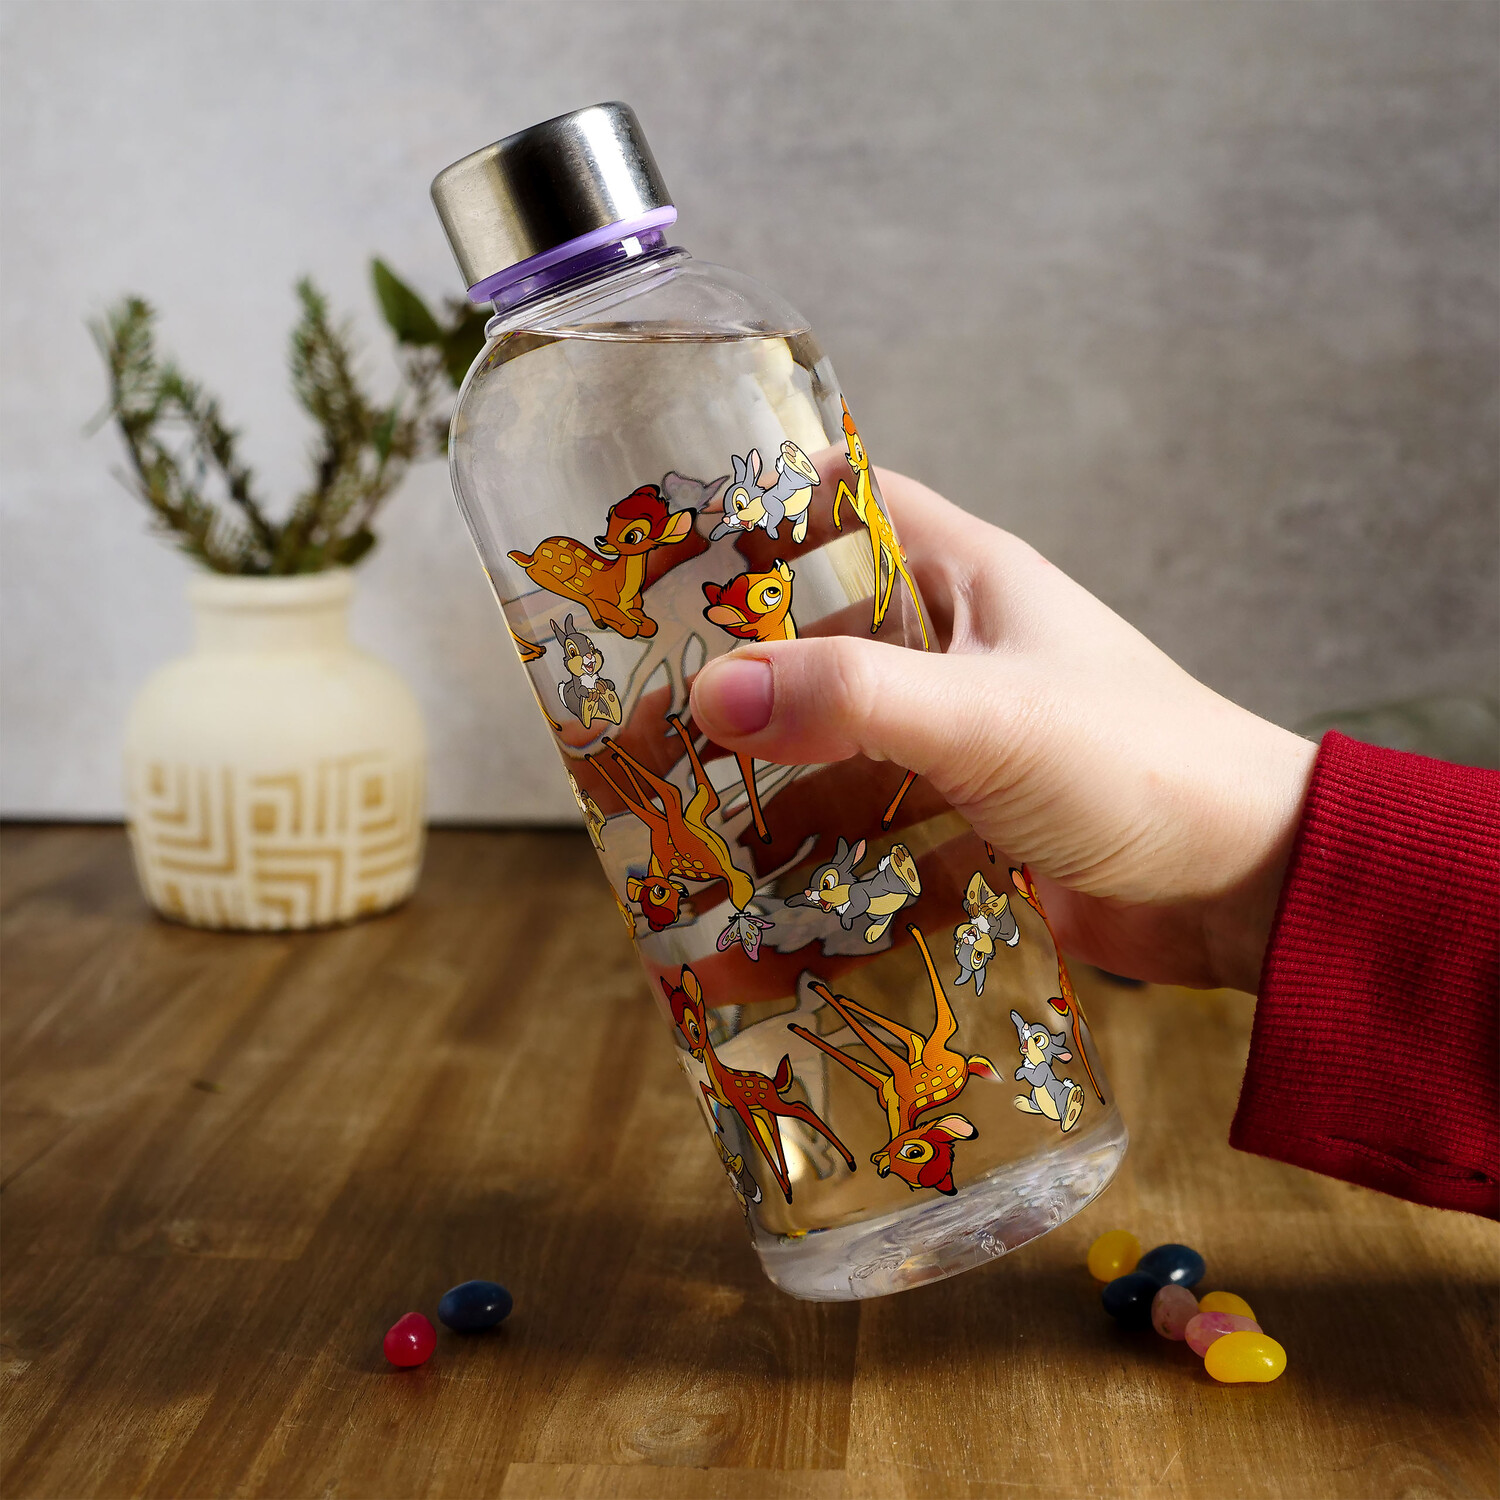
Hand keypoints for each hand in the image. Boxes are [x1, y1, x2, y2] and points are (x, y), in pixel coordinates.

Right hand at [689, 469, 1317, 992]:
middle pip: (811, 646)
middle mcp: (950, 649)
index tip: (656, 561)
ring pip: (830, 752)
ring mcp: (953, 741)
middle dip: (730, 688)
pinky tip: (751, 921)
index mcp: (962, 577)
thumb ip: (854, 702)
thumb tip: (713, 693)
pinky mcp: (961, 823)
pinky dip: (816, 872)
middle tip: (632, 729)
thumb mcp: (989, 719)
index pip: (838, 510)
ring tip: (668, 839)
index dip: (750, 522)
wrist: (1251, 889)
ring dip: (762, 798)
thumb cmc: (1140, 766)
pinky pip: (866, 836)